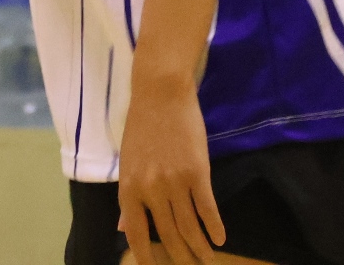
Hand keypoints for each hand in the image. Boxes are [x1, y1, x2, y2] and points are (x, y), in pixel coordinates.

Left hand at [117, 69, 224, 264]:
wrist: (161, 94)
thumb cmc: (142, 126)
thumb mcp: (128, 164)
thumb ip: (128, 198)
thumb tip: (123, 229)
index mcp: (129, 189)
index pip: (137, 235)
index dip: (148, 257)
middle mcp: (151, 190)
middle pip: (168, 235)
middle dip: (181, 256)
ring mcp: (175, 182)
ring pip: (189, 226)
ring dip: (199, 247)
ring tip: (206, 260)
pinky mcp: (197, 171)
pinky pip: (207, 207)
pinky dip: (214, 226)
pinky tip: (220, 239)